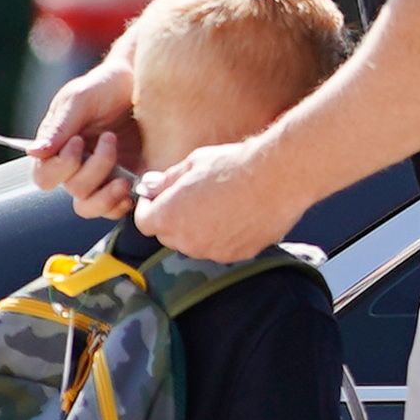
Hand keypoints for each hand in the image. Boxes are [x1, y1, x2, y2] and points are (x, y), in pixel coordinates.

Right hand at [30, 62, 141, 219]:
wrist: (140, 82)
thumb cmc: (104, 86)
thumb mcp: (80, 98)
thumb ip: (59, 126)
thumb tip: (33, 152)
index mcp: (56, 148)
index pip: (43, 176)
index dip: (60, 166)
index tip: (78, 140)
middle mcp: (74, 167)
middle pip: (73, 189)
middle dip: (94, 168)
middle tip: (110, 138)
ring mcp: (99, 177)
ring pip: (89, 207)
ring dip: (106, 196)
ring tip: (123, 178)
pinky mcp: (122, 182)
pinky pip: (113, 210)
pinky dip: (120, 205)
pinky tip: (131, 188)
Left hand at [133, 132, 309, 261]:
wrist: (276, 178)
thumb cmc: (232, 165)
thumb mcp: (192, 164)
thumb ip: (166, 181)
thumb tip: (150, 186)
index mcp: (169, 217)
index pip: (143, 222)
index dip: (148, 207)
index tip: (157, 196)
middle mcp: (188, 241)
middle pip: (168, 236)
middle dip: (172, 218)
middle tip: (188, 197)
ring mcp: (213, 251)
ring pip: (195, 244)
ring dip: (197, 229)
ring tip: (216, 204)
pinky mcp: (238, 255)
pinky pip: (220, 248)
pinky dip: (222, 236)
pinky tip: (236, 214)